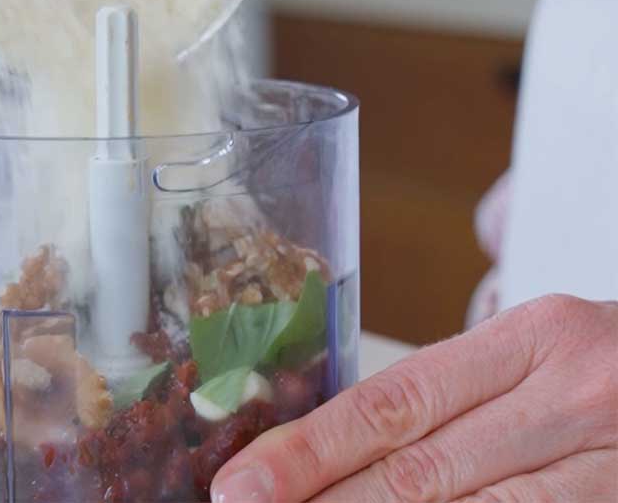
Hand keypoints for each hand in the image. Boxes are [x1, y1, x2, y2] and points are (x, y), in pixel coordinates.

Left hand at [212, 295, 617, 501]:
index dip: (312, 447)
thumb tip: (336, 447)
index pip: (397, 400)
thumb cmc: (602, 369)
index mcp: (536, 338)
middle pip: (422, 469)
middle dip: (326, 499)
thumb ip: (450, 396)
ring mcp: (609, 468)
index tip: (243, 481)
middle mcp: (573, 397)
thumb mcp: (531, 354)